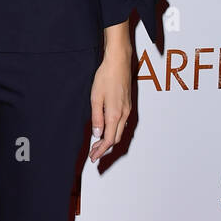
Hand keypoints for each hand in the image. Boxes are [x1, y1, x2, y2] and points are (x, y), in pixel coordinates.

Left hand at [89, 35, 131, 162]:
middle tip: (93, 153)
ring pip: (119, 131)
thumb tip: (97, 134)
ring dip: (109, 140)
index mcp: (115, 114)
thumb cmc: (106, 77)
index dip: (100, 150)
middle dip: (104, 148)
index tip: (93, 157)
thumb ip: (97, 117)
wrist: (119, 62)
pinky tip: (105, 129)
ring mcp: (127, 110)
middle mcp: (124, 114)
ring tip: (97, 144)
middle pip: (115, 138)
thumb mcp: (96, 98)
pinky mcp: (127, 105)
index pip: (108, 139)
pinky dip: (113, 131)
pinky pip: (121, 123)